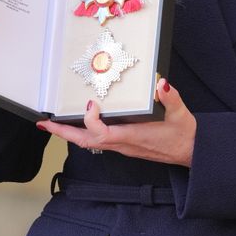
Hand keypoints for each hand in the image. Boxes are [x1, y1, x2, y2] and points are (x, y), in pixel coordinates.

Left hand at [36, 79, 195, 167]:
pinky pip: (97, 141)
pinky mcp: (124, 146)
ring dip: (69, 134)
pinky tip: (78, 125)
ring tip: (53, 123)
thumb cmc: (185, 135)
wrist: (190, 153)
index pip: (102, 133)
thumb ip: (171, 97)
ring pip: (88, 143)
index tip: (91, 103)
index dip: (90, 120)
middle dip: (63, 132)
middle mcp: (123, 145)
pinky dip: (83, 133)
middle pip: (85, 142)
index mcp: (133, 137)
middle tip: (45, 122)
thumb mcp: (181, 113)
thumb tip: (161, 83)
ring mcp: (122, 147)